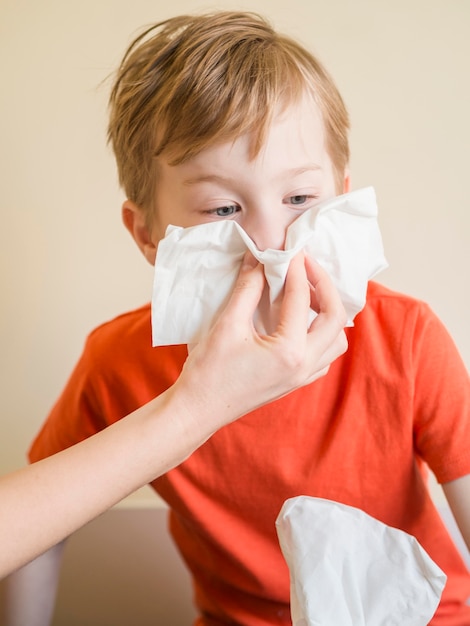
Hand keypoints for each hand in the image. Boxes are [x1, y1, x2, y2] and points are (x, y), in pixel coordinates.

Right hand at [174, 251, 347, 432]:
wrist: (198, 410)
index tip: (290, 250)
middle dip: (324, 286)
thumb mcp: (227, 325)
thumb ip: (248, 289)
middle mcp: (304, 365)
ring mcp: (302, 377)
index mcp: (289, 351)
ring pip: (336, 340)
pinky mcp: (295, 382)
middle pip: (335, 318)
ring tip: (306, 293)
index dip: (296, 269)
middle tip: (305, 266)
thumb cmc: (209, 371)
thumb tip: (259, 260)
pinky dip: (321, 334)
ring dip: (328, 313)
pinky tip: (300, 322)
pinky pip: (324, 356)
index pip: (300, 299)